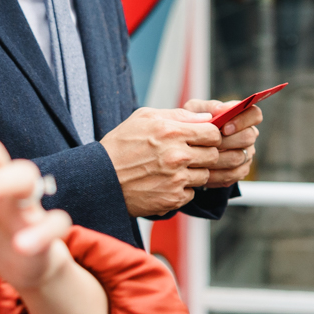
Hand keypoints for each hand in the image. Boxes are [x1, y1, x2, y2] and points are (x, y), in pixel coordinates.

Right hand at [100, 107, 221, 216]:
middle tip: (189, 154)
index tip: (202, 138)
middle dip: (205, 153)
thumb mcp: (144, 118)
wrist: (100, 179)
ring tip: (174, 169)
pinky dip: (182, 189)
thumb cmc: (121, 145)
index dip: (210, 135)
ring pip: (205, 175)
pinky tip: (166, 183)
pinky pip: (191, 193)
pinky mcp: (172, 199)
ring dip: (195, 172)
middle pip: (214, 155)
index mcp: (172, 132)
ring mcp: (176, 179)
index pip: (213, 133)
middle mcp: (177, 156)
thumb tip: (207, 118)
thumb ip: (179, 115)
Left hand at [183, 98, 262, 187]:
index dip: (242, 120)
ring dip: (217, 158)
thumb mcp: (194, 111)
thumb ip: (207, 107)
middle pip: (249, 137)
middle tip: (208, 144)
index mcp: (241, 116)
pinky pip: (233, 174)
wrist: (188, 148)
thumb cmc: (192, 124)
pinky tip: (202, 170)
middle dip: (226, 141)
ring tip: (200, 158)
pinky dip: (216, 174)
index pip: (255, 114)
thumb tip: (220, 109)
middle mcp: (248, 134)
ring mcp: (246, 154)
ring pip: (239, 158)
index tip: (224, 127)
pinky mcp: (240, 171)